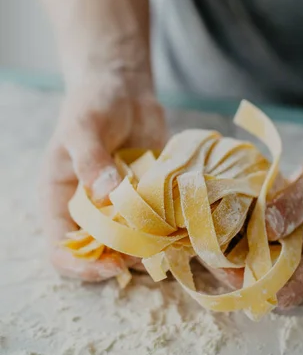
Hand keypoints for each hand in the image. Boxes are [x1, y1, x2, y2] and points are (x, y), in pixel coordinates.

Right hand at [39, 71, 166, 281]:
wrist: (124, 89)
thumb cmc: (93, 104)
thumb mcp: (84, 127)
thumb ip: (91, 159)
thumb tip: (106, 195)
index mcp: (61, 199)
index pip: (61, 249)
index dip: (84, 265)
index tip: (113, 264)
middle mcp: (90, 209)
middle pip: (101, 253)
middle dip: (125, 258)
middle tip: (152, 247)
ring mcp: (121, 206)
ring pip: (135, 242)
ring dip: (153, 244)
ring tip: (174, 234)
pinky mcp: (149, 197)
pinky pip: (159, 221)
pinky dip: (173, 226)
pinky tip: (189, 219)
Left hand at [215, 122, 302, 306]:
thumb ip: (300, 200)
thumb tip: (264, 228)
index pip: (283, 291)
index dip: (247, 284)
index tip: (216, 259)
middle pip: (267, 274)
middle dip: (232, 261)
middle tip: (202, 234)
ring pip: (265, 252)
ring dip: (237, 240)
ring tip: (208, 218)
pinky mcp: (302, 219)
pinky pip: (271, 230)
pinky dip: (250, 221)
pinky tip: (230, 202)